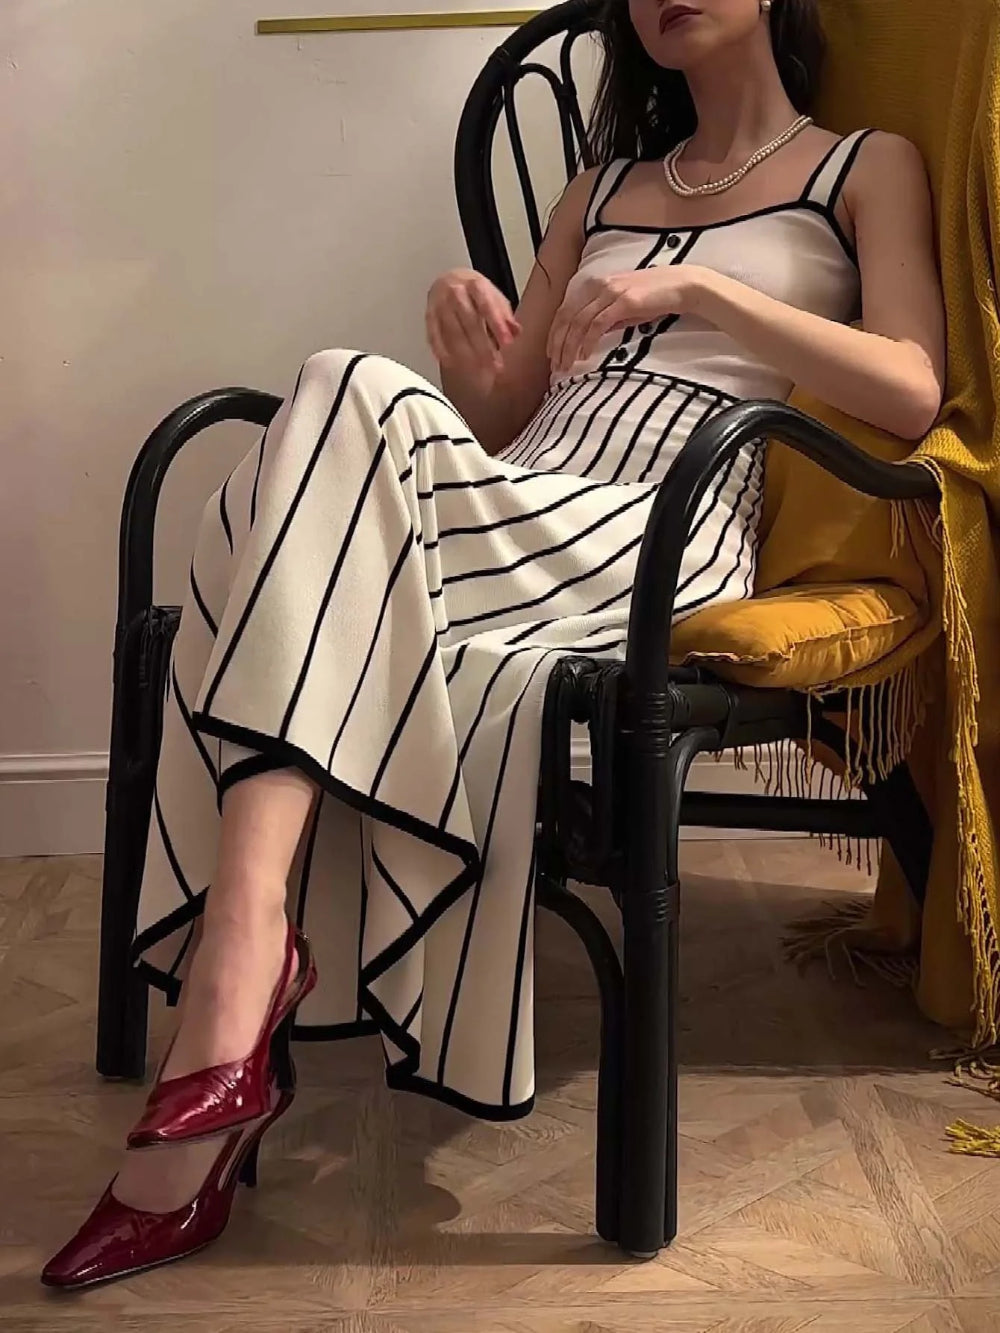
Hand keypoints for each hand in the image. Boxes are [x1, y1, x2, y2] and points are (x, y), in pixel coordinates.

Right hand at [426, 269, 520, 390]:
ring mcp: (440, 305)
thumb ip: (505, 315)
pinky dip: (444, 352)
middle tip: (496, 365)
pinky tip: (454, 364)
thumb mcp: (494, 296)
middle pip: (470, 323)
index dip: (498, 326)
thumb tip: (515, 332)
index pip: (487, 306)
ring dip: (467, 355)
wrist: (448, 279)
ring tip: (480, 371)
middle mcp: (456, 293)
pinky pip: (434, 336)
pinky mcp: (429, 317)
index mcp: (475, 285)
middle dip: (484, 347)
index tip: (507, 343)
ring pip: (453, 333)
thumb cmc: (474, 292)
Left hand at [547, 266, 706, 375]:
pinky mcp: (623, 302)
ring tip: (566, 365)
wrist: (680, 285)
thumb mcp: (623, 307)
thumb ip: (606, 318)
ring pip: (579, 322)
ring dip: (569, 346)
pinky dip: (587, 341)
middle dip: (558, 344)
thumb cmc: (654, 297)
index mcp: (595, 285)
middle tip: (555, 365)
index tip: (551, 353)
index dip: (555, 333)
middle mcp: (599, 286)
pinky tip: (584, 355)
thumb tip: (591, 335)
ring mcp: (610, 292)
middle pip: (567, 317)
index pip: (565, 310)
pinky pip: (597, 324)